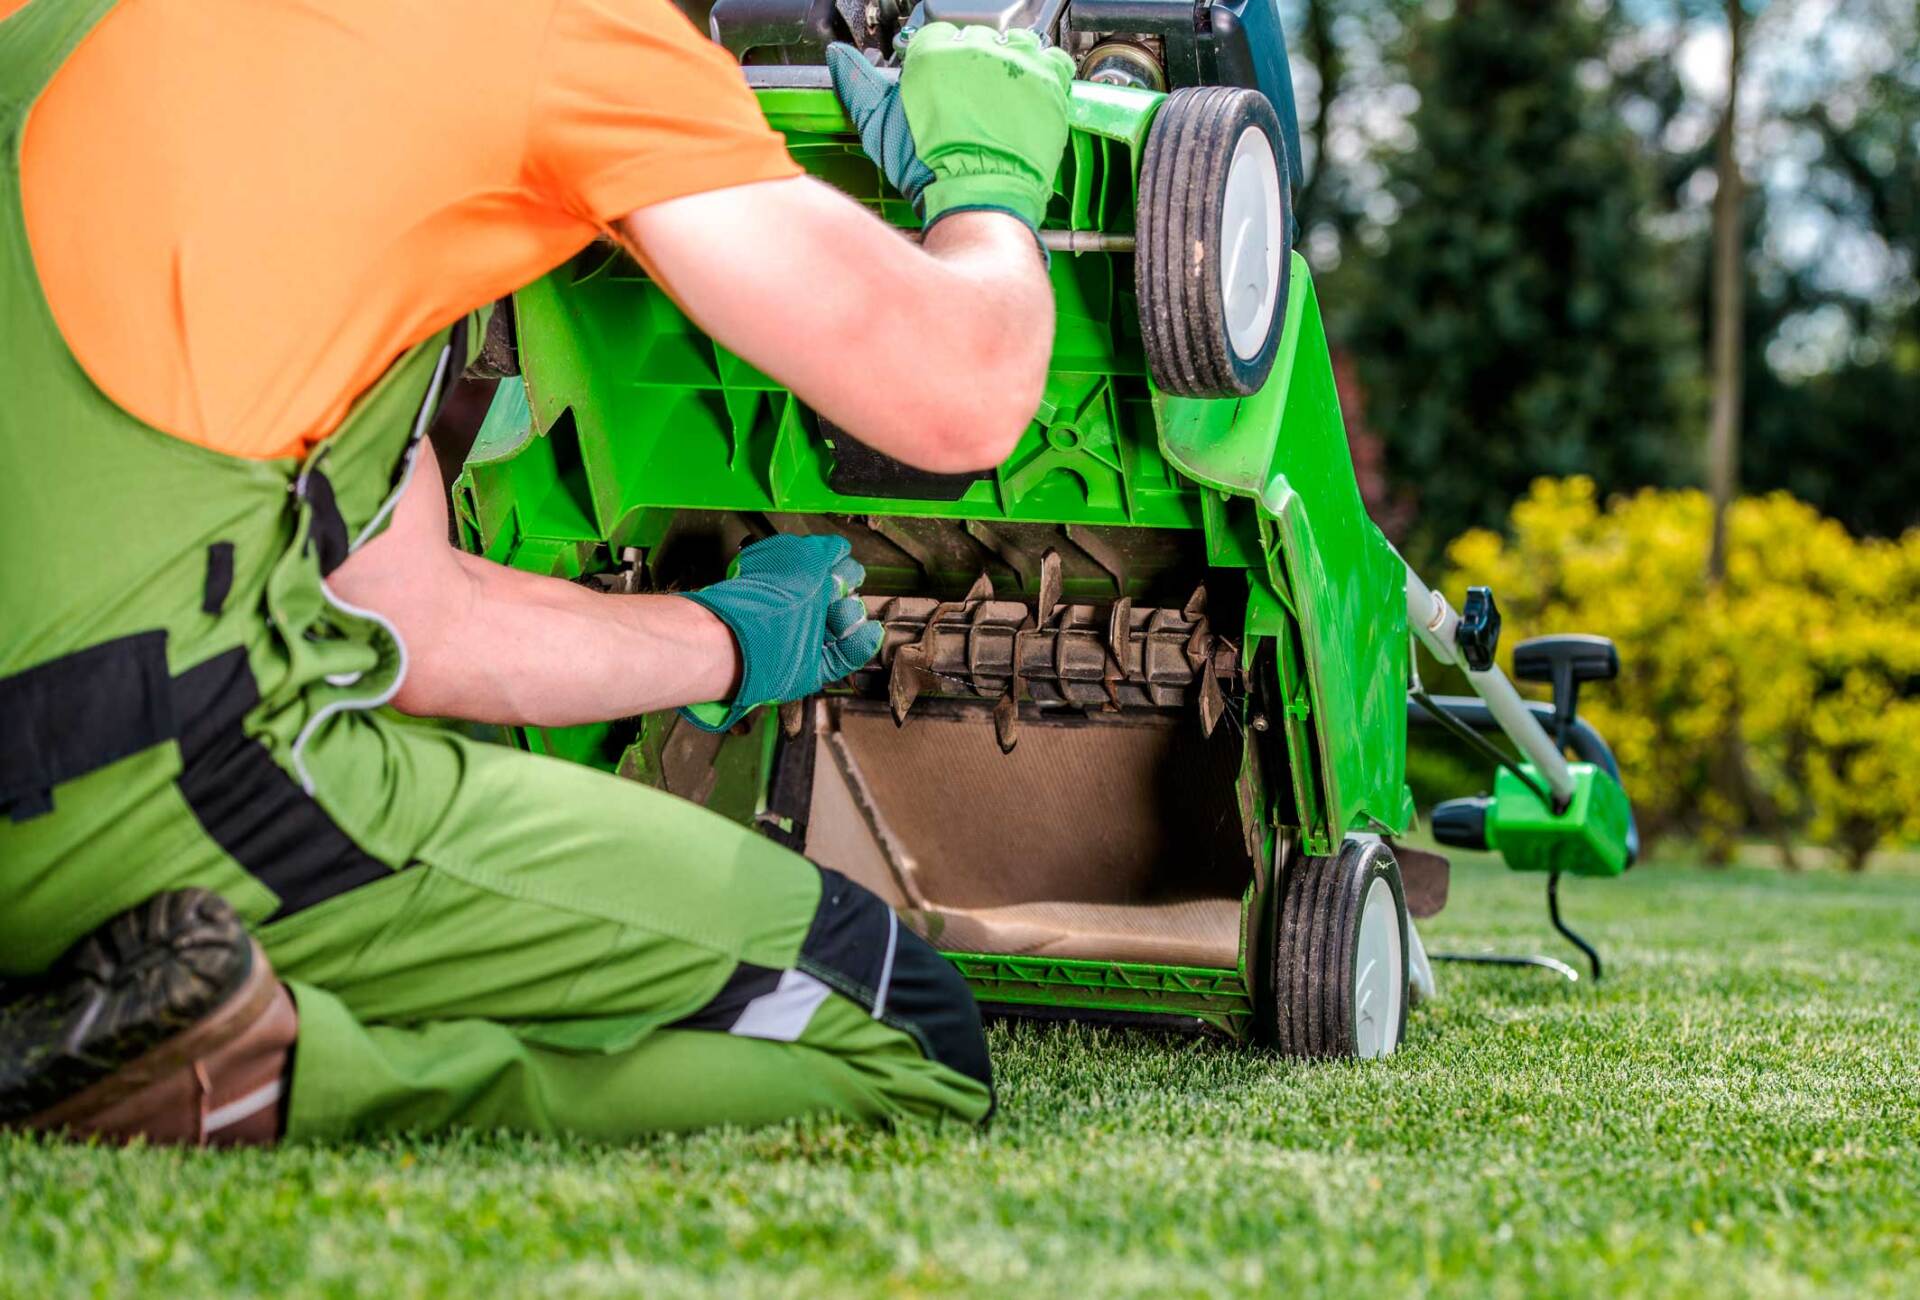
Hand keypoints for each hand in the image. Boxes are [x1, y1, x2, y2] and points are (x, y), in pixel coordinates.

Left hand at [678, 534, 883, 731]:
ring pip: (846, 626)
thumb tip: (840, 549)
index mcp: (797, 581)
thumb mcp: (803, 554)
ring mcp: (809, 637)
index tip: (847, 572)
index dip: (845, 570)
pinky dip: (861, 643)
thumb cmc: (771, 593)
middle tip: (836, 594)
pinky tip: (868, 632)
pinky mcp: (816, 665)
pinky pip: (847, 656)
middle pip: (841, 598)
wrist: (750, 637)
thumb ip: (826, 549)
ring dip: (851, 617)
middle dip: (847, 593)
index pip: (833, 573)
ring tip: (839, 617)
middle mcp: (801, 609)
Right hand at [827, 24, 1075, 236]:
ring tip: (1001, 98)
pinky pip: (1054, 59)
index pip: (936, 37)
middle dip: (972, 66)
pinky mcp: (1050, 84)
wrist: (978, 199)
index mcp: (934, 52)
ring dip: (1009, 64)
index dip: (937, 65)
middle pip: (977, 40)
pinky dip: (1044, 72)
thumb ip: (859, 86)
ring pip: (1014, 44)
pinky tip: (1031, 95)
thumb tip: (839, 58)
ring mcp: (1016, 64)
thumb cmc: (930, 169)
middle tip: (971, 102)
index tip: (942, 86)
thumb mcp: (880, 127)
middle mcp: (977, 49)